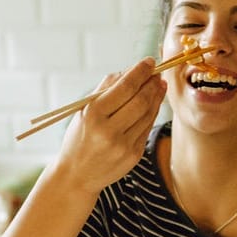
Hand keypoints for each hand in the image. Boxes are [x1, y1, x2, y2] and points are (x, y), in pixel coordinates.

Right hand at [54, 60, 164, 191]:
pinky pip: (147, 128)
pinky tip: (155, 102)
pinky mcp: (133, 155)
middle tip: (158, 72)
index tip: (149, 61)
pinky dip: (153, 112)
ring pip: (148, 114)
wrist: (76, 175)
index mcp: (93, 114)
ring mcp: (122, 145)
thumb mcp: (84, 111)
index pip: (125, 87)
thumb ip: (105, 89)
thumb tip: (128, 71)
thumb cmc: (79, 137)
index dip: (140, 72)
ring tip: (159, 84)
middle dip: (152, 83)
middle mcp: (108, 130)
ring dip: (157, 96)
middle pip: (140, 100)